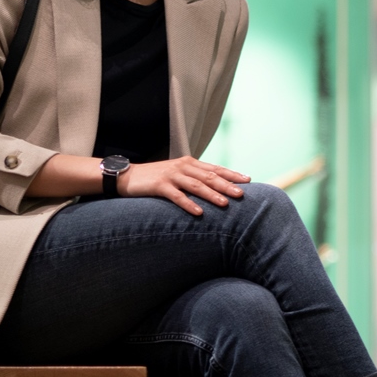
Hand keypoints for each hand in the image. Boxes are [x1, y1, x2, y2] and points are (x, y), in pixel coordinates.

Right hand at [119, 156, 249, 214]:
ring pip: (196, 185)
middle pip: (209, 176)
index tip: (248, 180)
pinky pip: (177, 196)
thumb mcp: (178, 174)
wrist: (128, 176)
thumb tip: (217, 187)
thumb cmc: (157, 178)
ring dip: (211, 195)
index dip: (231, 174)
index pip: (215, 168)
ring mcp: (171, 175)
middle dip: (226, 185)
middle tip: (241, 195)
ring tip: (225, 203)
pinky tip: (199, 212)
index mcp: (190, 163)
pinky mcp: (159, 185)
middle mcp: (183, 167)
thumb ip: (195, 177)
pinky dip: (189, 204)